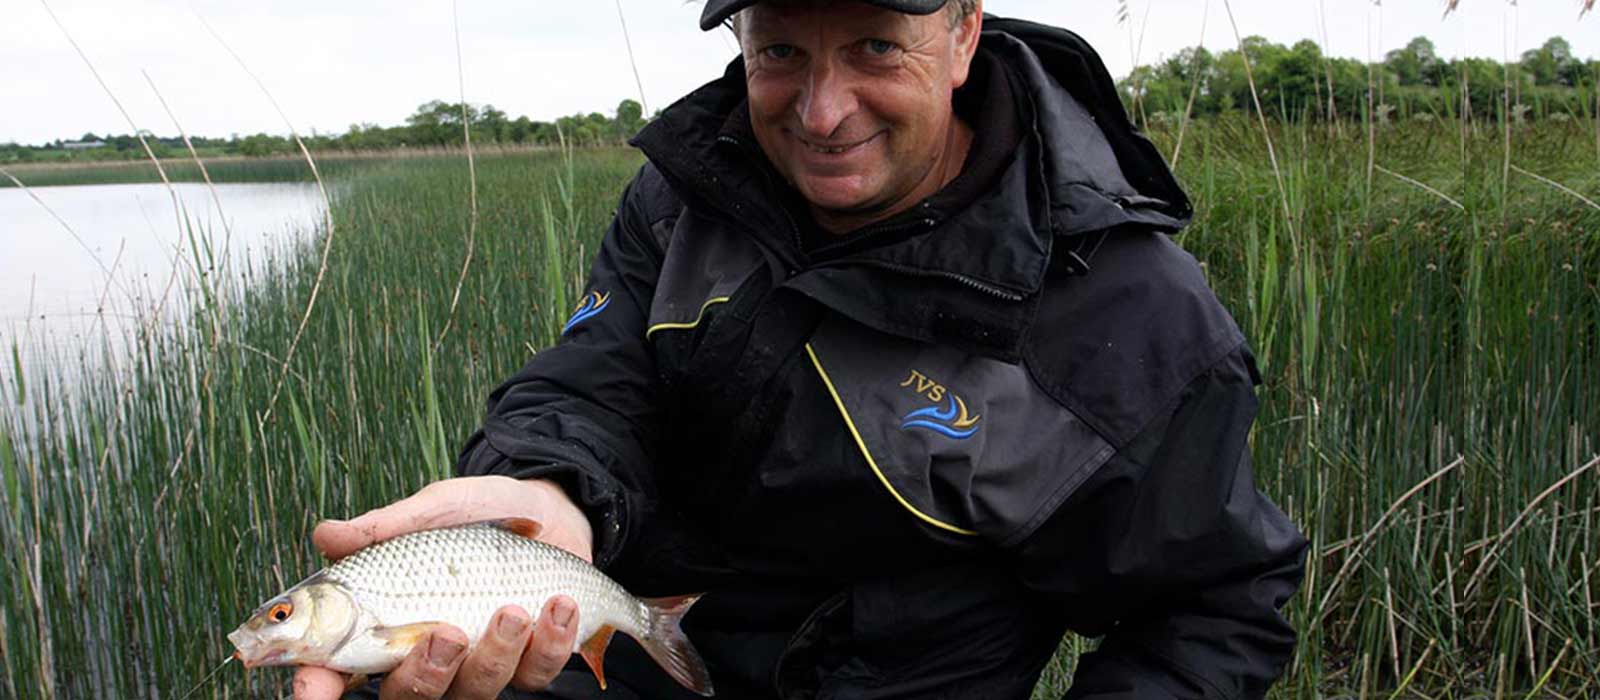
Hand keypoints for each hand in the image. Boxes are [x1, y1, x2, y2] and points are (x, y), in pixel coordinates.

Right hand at [292, 476, 594, 699]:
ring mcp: (479, 664)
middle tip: (447, 633)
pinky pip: (536, 674)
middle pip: (409, 697)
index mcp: (386, 622)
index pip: (337, 670)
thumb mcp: (432, 510)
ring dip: (496, 653)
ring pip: (477, 691)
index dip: (320, 688)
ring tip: (514, 609)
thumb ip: (385, 528)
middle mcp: (426, 654)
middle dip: (426, 674)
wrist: (547, 507)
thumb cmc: (475, 511)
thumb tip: (326, 535)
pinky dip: (551, 642)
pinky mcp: (531, 660)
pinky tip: (560, 604)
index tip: (315, 693)